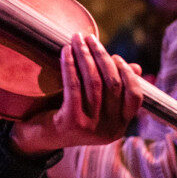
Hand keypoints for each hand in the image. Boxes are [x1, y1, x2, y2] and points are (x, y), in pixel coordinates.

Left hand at [10, 34, 142, 154]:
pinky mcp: (72, 122)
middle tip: (90, 38)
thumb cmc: (71, 117)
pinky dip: (70, 65)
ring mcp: (91, 128)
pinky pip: (73, 86)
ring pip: (93, 82)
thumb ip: (115, 90)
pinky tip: (65, 51)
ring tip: (76, 39)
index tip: (114, 55)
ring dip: (85, 56)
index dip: (126, 73)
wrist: (40, 139)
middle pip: (113, 84)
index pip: (135, 96)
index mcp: (120, 126)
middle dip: (102, 56)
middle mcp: (110, 130)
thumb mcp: (96, 107)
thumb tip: (136, 68)